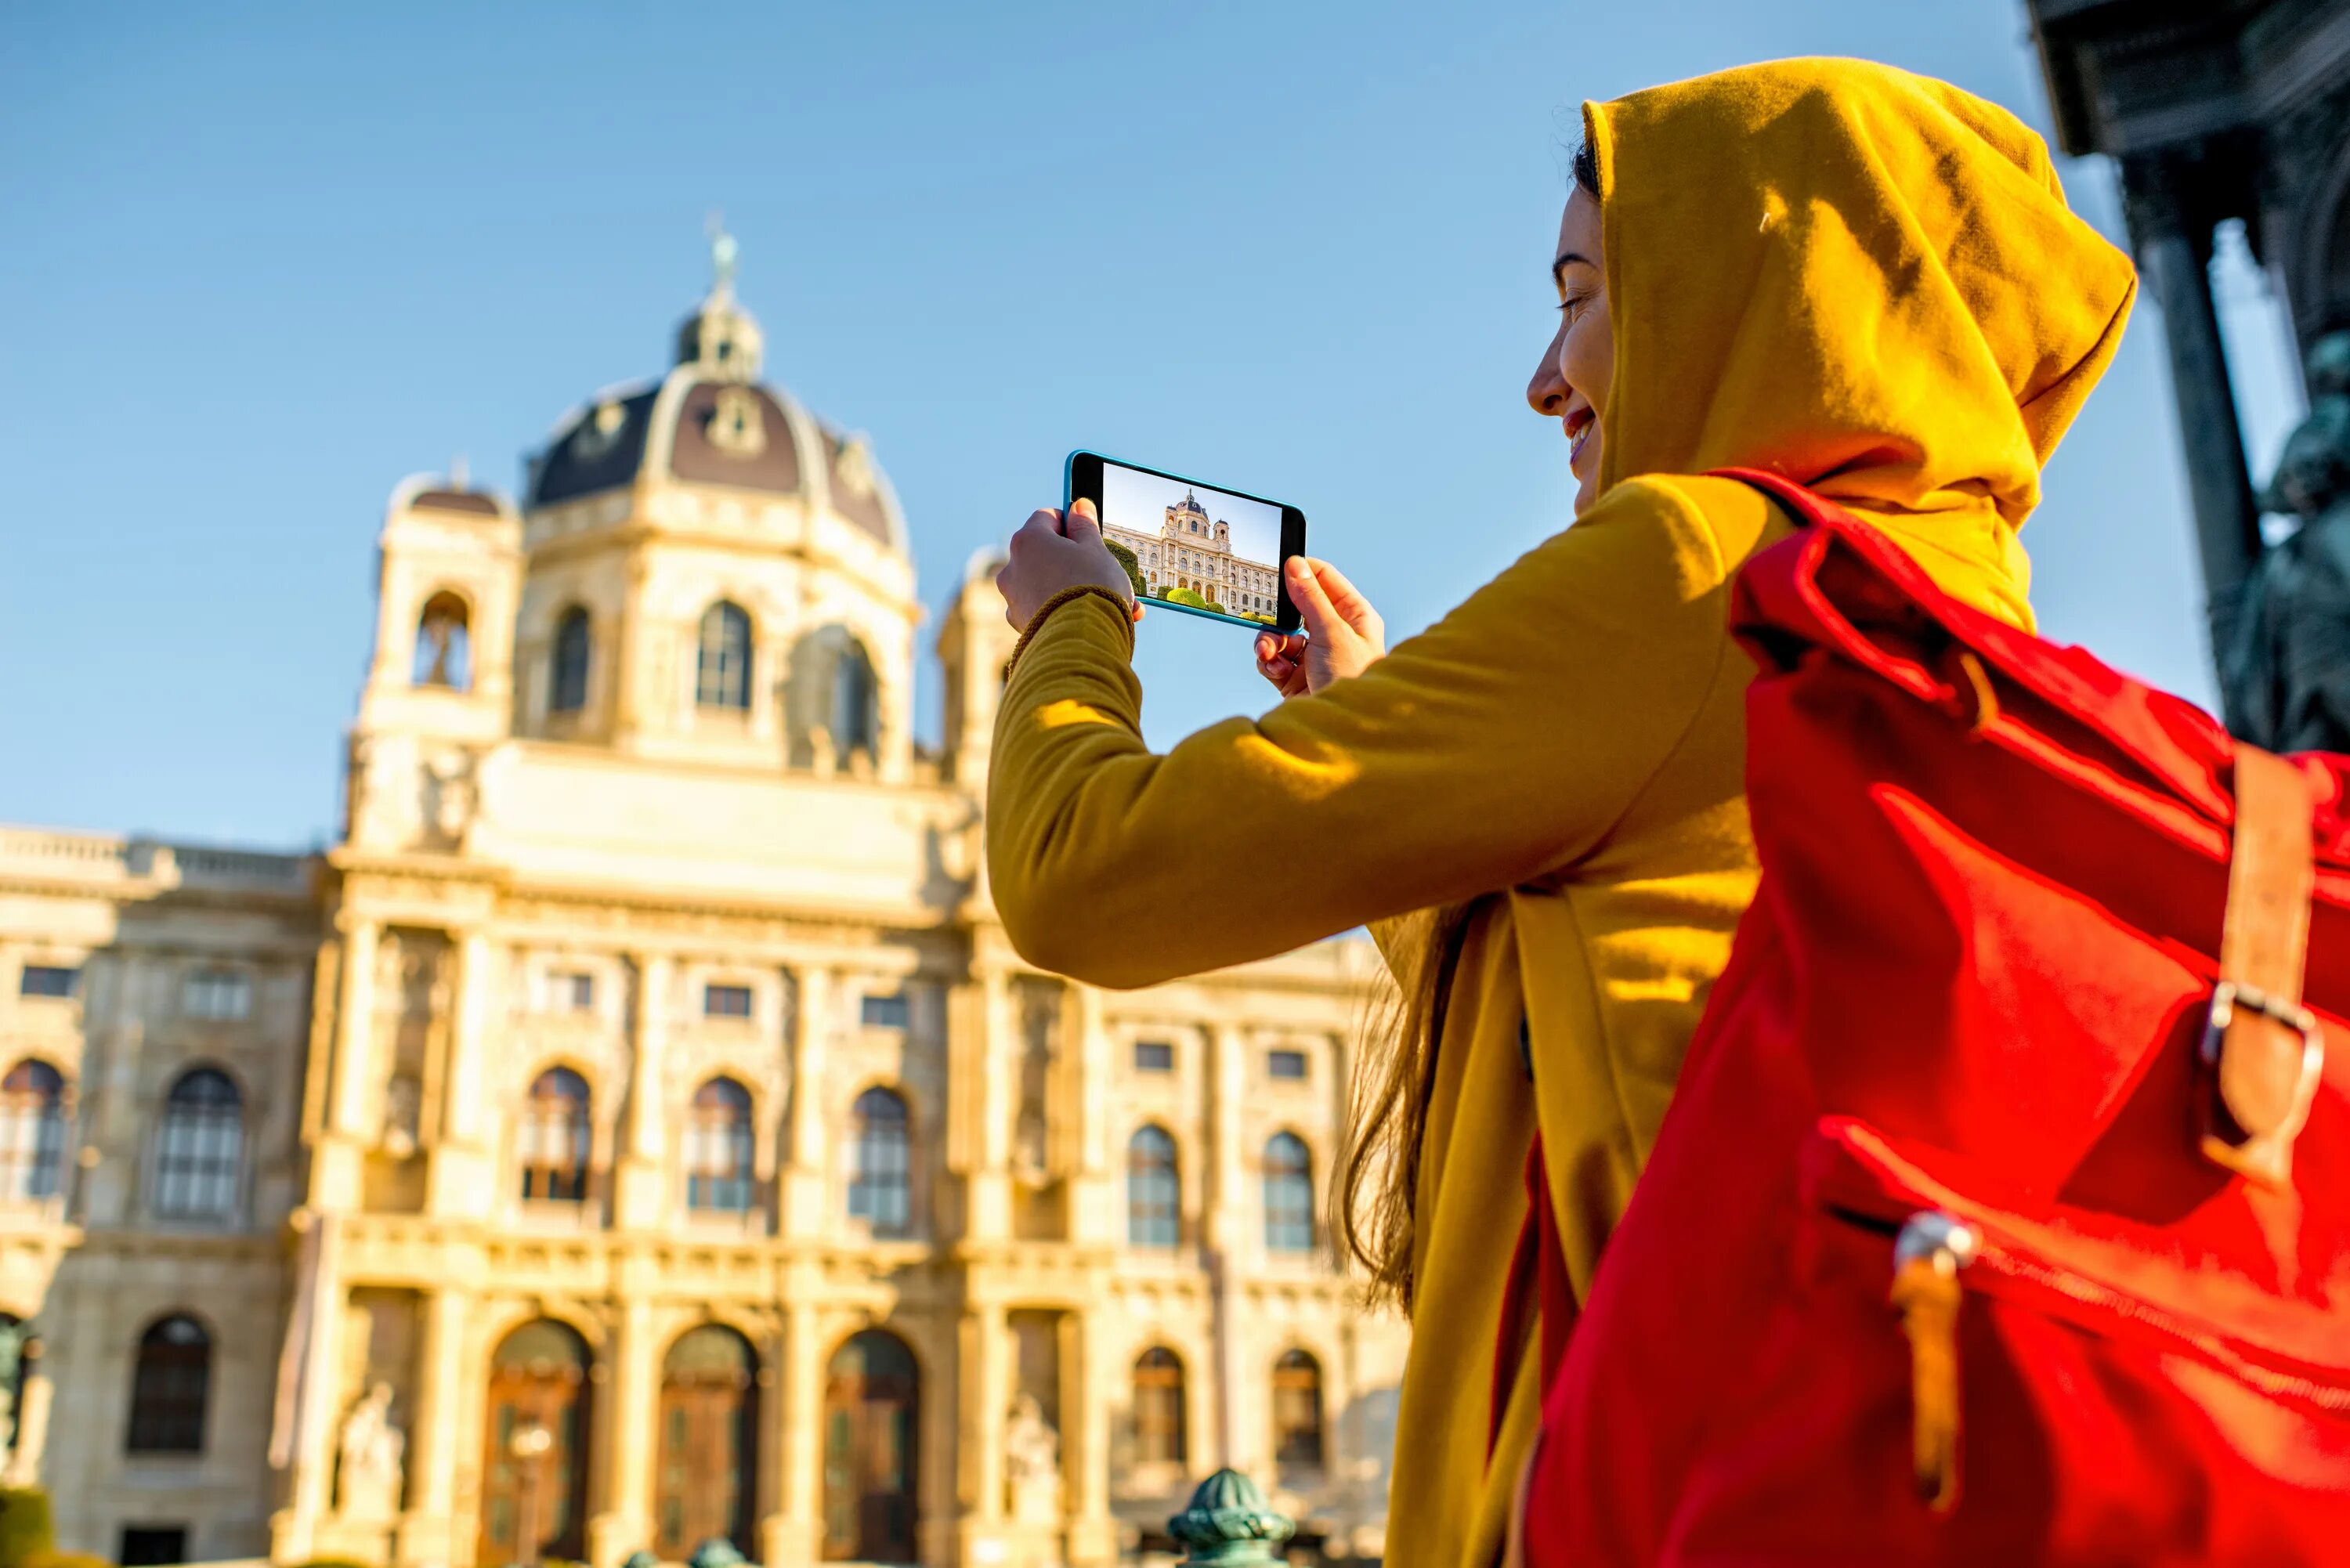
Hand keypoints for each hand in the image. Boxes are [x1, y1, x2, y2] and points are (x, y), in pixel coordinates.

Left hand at [997, 498, 1142, 631]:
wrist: (1082, 644)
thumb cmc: (1090, 589)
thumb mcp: (1095, 550)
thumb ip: (1084, 526)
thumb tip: (1078, 506)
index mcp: (1028, 541)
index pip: (1046, 517)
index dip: (1070, 523)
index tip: (1088, 535)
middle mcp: (1013, 567)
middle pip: (1046, 553)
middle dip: (1076, 560)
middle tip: (1105, 571)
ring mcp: (1014, 598)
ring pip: (1048, 584)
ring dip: (1075, 588)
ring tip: (1113, 602)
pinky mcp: (1022, 625)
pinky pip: (1047, 610)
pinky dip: (1067, 611)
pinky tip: (1096, 619)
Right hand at [1255, 556, 1385, 697]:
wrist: (1343, 735)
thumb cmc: (1352, 684)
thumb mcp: (1332, 634)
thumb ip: (1311, 599)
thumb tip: (1295, 566)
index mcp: (1354, 617)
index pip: (1326, 580)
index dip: (1303, 571)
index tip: (1280, 565)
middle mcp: (1333, 634)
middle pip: (1296, 607)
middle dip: (1279, 613)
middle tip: (1267, 612)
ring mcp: (1313, 657)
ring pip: (1280, 633)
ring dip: (1270, 640)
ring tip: (1270, 652)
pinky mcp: (1294, 678)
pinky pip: (1273, 658)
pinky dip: (1268, 661)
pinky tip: (1274, 668)